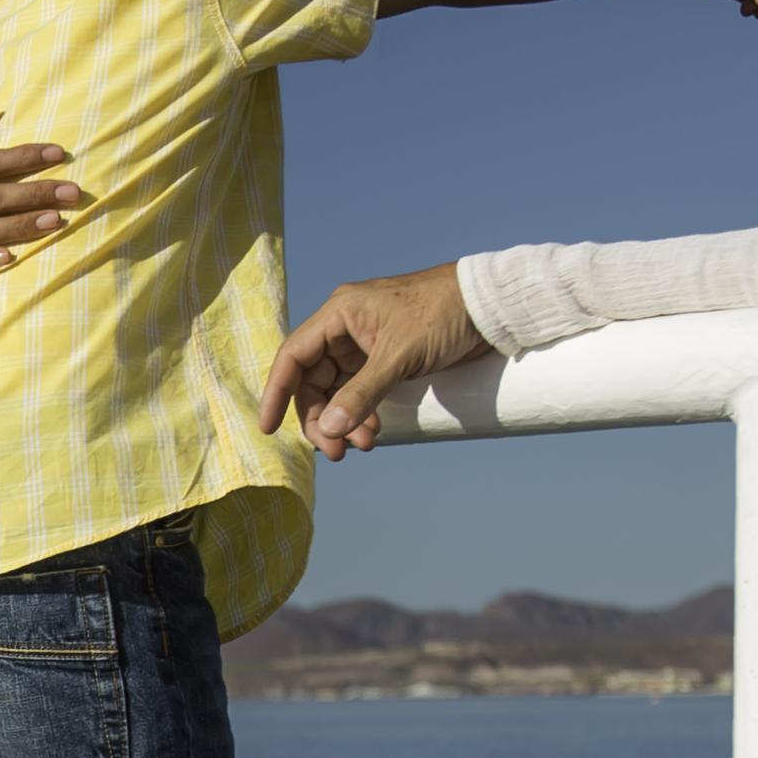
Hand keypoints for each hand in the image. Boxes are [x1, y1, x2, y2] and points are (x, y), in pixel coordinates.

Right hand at [257, 263, 483, 458]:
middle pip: (314, 381)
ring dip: (344, 422)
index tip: (268, 427)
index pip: (294, 356)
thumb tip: (330, 430)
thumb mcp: (399, 355)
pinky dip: (362, 415)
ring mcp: (366, 345)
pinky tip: (374, 433)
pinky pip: (361, 393)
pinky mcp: (386, 359)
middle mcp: (346, 328)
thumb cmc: (443, 313)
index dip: (277, 392)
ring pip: (338, 392)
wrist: (490, 306)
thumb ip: (362, 393)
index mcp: (339, 314)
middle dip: (322, 419)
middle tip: (336, 451)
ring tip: (364, 445)